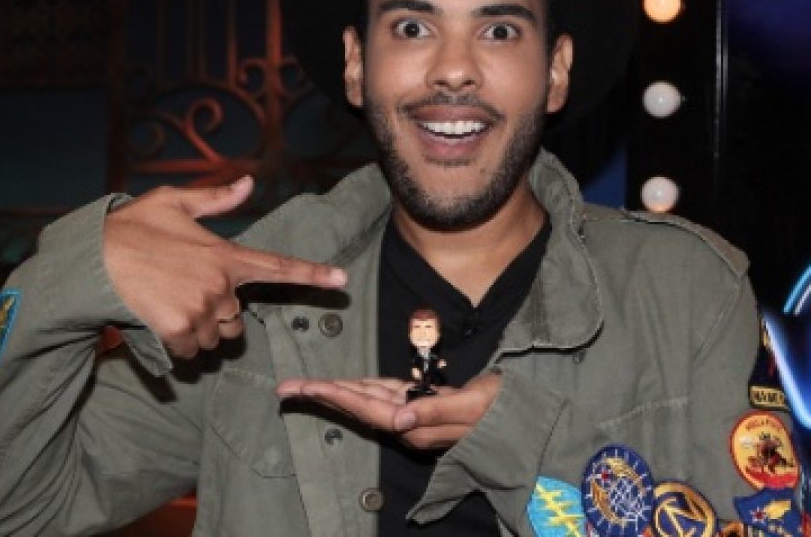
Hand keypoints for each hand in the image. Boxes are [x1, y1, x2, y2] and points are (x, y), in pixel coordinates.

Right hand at [103, 176, 347, 357]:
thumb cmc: (132, 228)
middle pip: (238, 319)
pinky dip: (178, 344)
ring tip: (170, 306)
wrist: (92, 260)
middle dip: (220, 314)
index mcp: (227, 256)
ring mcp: (202, 309)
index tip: (342, 280)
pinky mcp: (179, 330)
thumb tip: (248, 183)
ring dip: (200, 331)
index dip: (312, 275)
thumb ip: (215, 200)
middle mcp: (221, 285)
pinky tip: (159, 323)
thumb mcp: (173, 203)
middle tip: (186, 295)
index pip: (279, 267)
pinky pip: (191, 350)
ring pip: (216, 337)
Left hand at [276, 372, 502, 449]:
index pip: (366, 407)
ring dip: (338, 392)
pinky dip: (364, 389)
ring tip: (307, 386)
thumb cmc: (501, 412)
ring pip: (368, 401)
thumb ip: (435, 412)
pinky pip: (386, 397)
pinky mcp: (424, 408)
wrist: (523, 422)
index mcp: (416, 424)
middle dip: (323, 395)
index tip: (303, 388)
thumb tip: (398, 418)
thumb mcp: (474, 407)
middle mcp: (409, 423)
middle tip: (288, 388)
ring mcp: (415, 417)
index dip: (333, 395)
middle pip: (358, 406)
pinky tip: (350, 384)